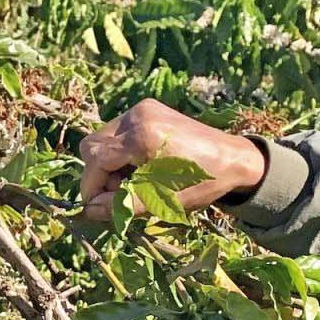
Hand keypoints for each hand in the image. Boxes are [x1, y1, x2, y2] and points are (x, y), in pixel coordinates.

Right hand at [78, 99, 266, 221]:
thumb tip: (88, 210)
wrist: (232, 159)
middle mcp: (138, 116)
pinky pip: (119, 132)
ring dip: (110, 164)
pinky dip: (122, 152)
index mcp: (142, 137)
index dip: (91, 186)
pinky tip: (142, 165)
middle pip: (93, 145)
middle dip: (100, 173)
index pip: (95, 159)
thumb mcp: (159, 201)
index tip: (97, 206)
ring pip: (103, 138)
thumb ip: (120, 206)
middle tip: (121, 193)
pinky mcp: (147, 108)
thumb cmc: (200, 183)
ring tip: (135, 180)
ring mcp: (142, 109)